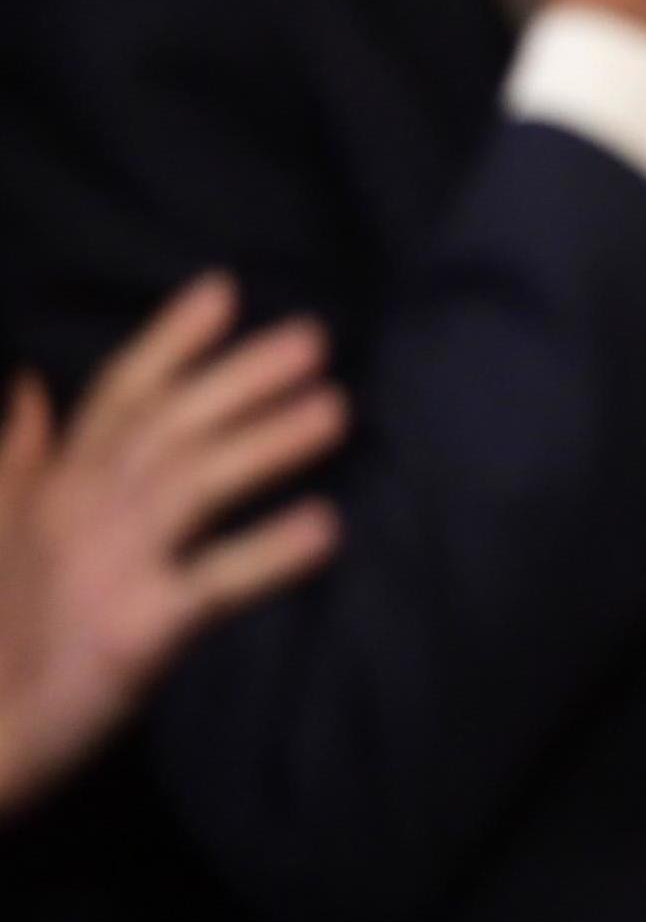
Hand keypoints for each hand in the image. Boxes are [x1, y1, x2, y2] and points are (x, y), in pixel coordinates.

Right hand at [0, 275, 346, 807]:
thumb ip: (17, 457)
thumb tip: (27, 384)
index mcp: (51, 488)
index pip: (116, 394)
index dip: (170, 340)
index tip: (226, 290)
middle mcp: (77, 513)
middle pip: (170, 427)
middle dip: (242, 377)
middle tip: (316, 337)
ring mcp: (105, 568)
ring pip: (194, 485)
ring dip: (267, 442)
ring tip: (338, 409)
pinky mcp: (135, 632)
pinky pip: (213, 584)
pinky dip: (269, 553)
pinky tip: (328, 527)